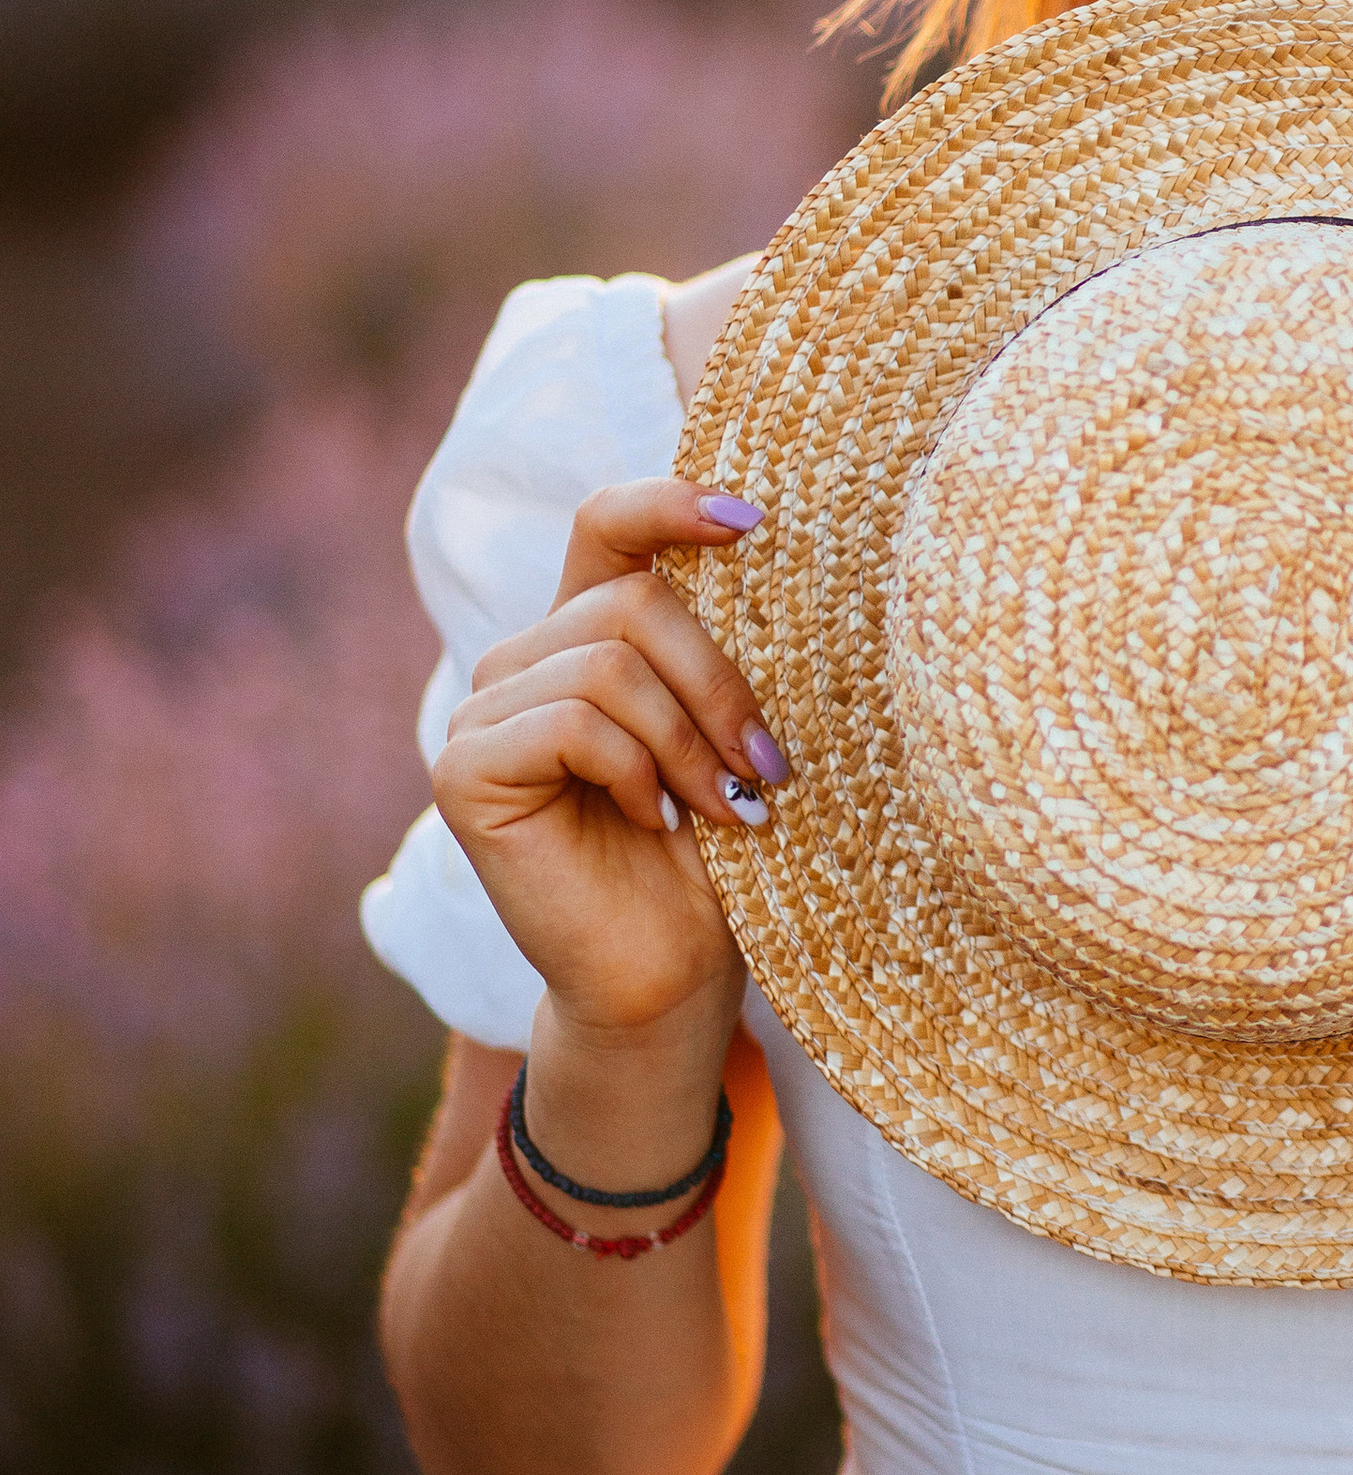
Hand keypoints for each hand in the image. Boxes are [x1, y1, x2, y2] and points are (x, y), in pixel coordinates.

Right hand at [431, 479, 791, 1044]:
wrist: (671, 972)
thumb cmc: (716, 852)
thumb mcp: (729, 729)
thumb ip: (717, 644)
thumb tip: (757, 534)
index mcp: (588, 635)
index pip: (607, 523)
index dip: (670, 502)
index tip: (754, 519)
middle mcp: (525, 658)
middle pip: (632, 600)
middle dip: (719, 684)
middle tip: (766, 768)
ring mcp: (483, 712)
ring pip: (607, 663)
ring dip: (688, 740)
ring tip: (725, 806)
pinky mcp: (464, 768)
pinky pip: (572, 723)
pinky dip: (636, 771)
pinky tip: (654, 820)